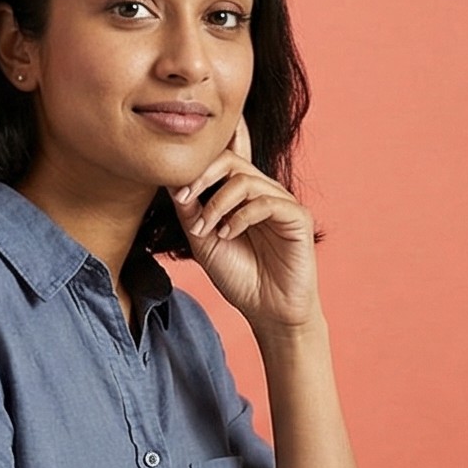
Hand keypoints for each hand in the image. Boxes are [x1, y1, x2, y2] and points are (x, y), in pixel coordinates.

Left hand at [172, 118, 318, 334]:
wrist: (267, 310)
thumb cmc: (239, 276)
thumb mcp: (203, 240)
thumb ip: (190, 210)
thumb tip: (170, 178)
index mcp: (242, 194)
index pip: (225, 158)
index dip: (202, 158)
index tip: (176, 183)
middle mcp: (263, 192)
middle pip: (231, 160)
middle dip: (202, 176)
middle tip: (184, 200)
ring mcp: (282, 202)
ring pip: (245, 180)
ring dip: (217, 203)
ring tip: (205, 228)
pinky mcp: (298, 218)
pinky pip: (267, 202)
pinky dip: (241, 216)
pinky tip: (228, 234)